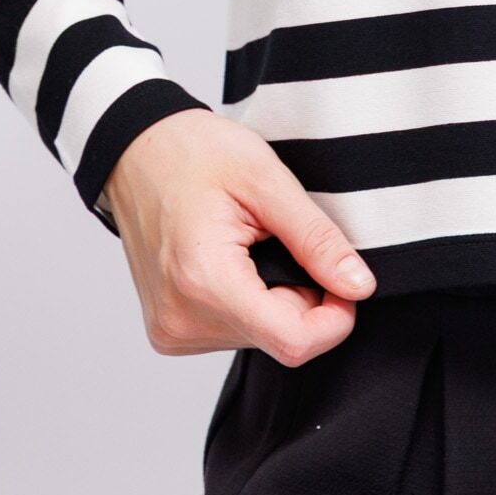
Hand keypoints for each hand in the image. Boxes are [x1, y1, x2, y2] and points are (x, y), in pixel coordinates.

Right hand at [98, 108, 376, 366]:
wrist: (137, 152)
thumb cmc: (193, 153)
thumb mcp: (266, 180)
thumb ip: (316, 238)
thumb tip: (359, 285)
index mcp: (204, 281)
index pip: (293, 342)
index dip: (336, 317)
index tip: (347, 279)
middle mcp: (182, 320)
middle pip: (281, 339)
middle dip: (304, 296)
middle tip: (288, 239)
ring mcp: (172, 330)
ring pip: (261, 336)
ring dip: (277, 296)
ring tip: (254, 243)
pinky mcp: (171, 331)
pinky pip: (236, 330)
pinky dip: (252, 300)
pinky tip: (236, 260)